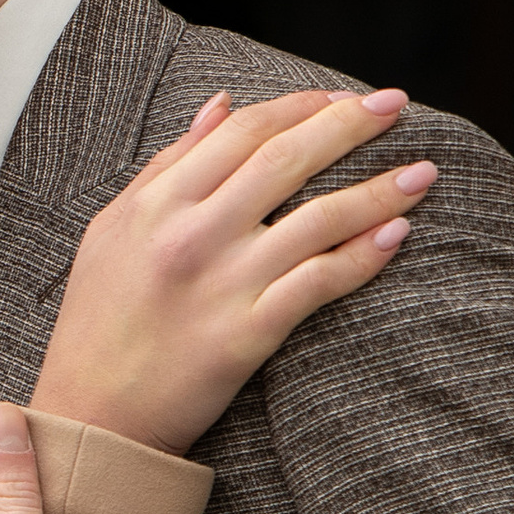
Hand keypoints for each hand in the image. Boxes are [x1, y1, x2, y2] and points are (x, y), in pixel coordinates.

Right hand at [32, 84, 434, 453]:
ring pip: (317, 219)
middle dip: (349, 125)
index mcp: (158, 202)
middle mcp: (191, 234)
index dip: (300, 106)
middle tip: (396, 106)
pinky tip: (397, 235)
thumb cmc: (99, 322)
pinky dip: (363, 255)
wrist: (91, 415)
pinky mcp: (247, 333)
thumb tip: (220, 105)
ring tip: (422, 173)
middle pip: (286, 159)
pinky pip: (319, 283)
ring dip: (378, 190)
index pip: (242, 131)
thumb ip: (168, 164)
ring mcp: (222, 283)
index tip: (342, 97)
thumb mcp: (113, 228)